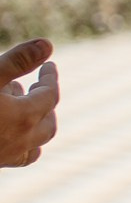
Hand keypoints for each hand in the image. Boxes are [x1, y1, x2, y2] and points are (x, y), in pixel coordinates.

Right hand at [0, 40, 58, 166]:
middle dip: (47, 103)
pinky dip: (26, 144)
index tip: (48, 66)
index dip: (50, 78)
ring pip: (37, 143)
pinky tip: (10, 130)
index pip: (50, 95)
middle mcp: (21, 140)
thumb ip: (17, 61)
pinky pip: (21, 157)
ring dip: (38, 124)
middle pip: (48, 122)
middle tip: (37, 86)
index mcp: (24, 116)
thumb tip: (48, 44)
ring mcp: (8, 156)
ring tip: (26, 107)